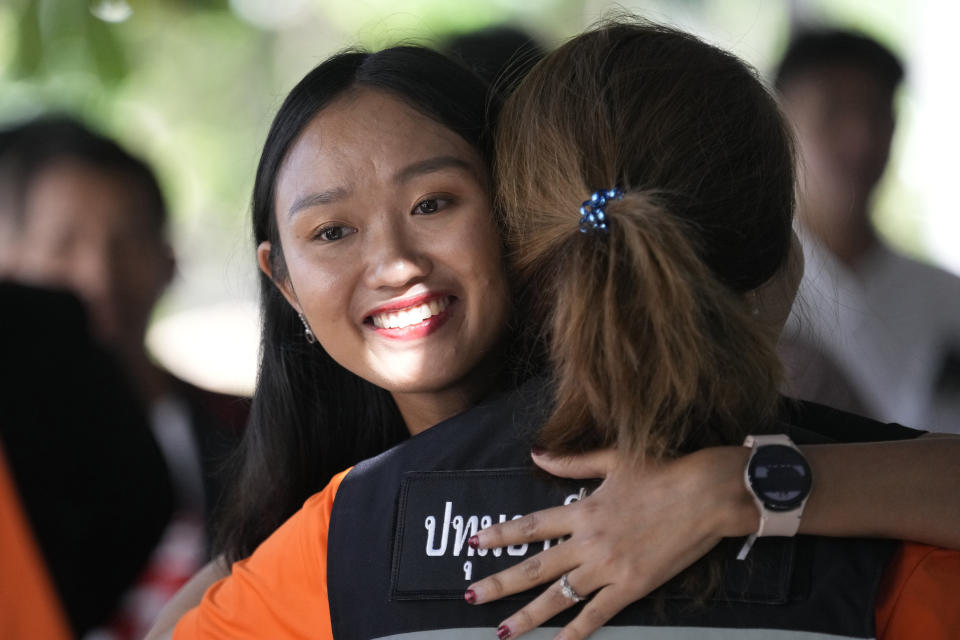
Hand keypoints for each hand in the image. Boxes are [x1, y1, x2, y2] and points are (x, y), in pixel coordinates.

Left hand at [464, 447, 753, 639]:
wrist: (706, 494)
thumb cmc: (662, 471)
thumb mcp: (613, 459)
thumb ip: (571, 462)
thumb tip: (535, 455)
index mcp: (582, 509)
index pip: (530, 525)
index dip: (500, 534)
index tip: (473, 543)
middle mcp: (588, 542)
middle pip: (535, 567)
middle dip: (499, 584)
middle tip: (470, 598)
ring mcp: (609, 567)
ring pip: (559, 597)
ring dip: (528, 617)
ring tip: (502, 633)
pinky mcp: (632, 587)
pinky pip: (597, 615)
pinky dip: (576, 633)